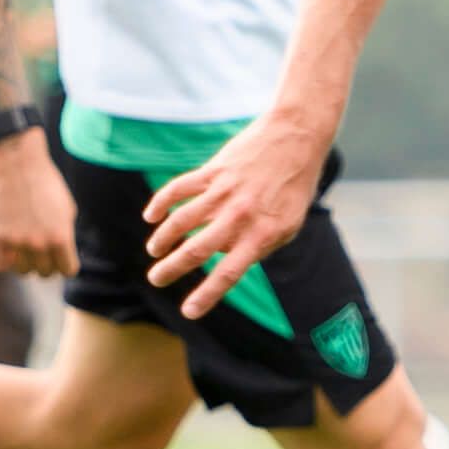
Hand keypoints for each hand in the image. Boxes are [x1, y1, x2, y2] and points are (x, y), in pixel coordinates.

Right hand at [0, 133, 77, 278]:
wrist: (17, 161)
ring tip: (23, 244)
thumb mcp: (66, 208)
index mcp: (62, 235)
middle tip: (39, 246)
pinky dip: (4, 261)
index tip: (59, 254)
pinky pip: (0, 265)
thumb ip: (65, 233)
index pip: (68, 270)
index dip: (64, 263)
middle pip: (45, 273)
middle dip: (44, 262)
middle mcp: (41, 242)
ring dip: (24, 262)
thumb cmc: (45, 182)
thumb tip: (62, 256)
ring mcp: (18, 241)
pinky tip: (7, 247)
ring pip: (23, 271)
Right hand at [142, 118, 326, 317]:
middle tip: (156, 279)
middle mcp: (241, 215)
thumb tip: (224, 257)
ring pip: (182, 220)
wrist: (297, 137)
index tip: (188, 311)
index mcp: (262, 234)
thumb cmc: (295, 187)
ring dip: (163, 238)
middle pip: (197, 249)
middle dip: (171, 268)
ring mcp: (224, 191)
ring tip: (155, 250)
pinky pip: (179, 188)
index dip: (207, 295)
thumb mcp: (289, 225)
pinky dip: (161, 203)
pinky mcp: (213, 170)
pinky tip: (151, 215)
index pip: (229, 273)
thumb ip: (259, 245)